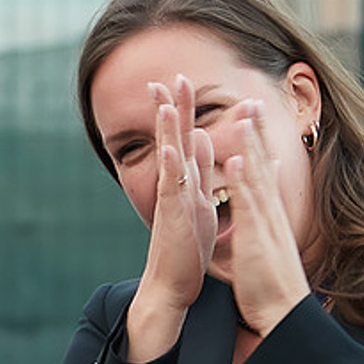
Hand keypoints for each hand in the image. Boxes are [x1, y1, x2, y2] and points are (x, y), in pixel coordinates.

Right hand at [125, 75, 218, 361]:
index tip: (177, 82)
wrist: (171, 285)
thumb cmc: (185, 249)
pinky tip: (170, 147)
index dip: (181, 110)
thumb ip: (198, 171)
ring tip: (164, 101)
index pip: (182, 137)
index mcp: (186, 181)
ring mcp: (173, 200)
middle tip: (169, 77)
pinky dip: (171, 166)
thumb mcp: (198, 202)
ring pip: (169, 158)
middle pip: (172, 139)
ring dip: (166, 130)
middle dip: (172, 108)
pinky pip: (172, 188)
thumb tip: (199, 138)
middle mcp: (176, 186)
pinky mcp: (174, 217)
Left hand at [221, 98, 312, 337]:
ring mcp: (264, 221)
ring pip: (256, 175)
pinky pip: (249, 204)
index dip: (254, 147)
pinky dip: (244, 180)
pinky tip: (238, 159)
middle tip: (252, 101)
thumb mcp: (255, 248)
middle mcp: (267, 212)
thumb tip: (244, 221)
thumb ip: (249, 229)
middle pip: (261, 165)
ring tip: (245, 115)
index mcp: (263, 215)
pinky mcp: (256, 235)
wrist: (277, 311)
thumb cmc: (264, 284)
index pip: (258, 174)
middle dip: (256, 133)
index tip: (248, 121)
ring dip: (251, 144)